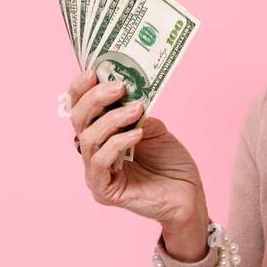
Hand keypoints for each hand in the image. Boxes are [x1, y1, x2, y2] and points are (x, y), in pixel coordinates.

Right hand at [66, 70, 209, 259]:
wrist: (188, 195)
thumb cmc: (171, 163)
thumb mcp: (155, 129)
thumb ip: (135, 113)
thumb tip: (124, 93)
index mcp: (101, 136)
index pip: (80, 109)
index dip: (81, 89)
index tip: (93, 72)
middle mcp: (93, 153)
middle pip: (78, 121)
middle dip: (95, 99)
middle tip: (118, 87)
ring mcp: (95, 174)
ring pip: (88, 140)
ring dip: (111, 120)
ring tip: (135, 110)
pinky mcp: (103, 191)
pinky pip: (99, 162)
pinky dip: (116, 144)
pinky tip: (136, 135)